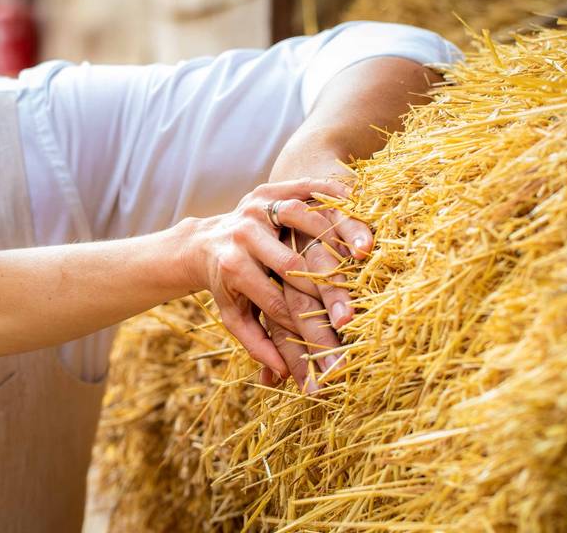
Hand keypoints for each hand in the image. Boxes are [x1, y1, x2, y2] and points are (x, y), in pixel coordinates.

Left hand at [183, 178, 371, 389]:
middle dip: (326, 287)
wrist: (204, 240)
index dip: (306, 321)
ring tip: (362, 254)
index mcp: (233, 268)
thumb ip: (254, 344)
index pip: (276, 300)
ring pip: (301, 219)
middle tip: (356, 304)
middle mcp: (243, 235)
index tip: (334, 338)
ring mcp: (255, 209)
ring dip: (334, 234)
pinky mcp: (267, 189)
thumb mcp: (233, 315)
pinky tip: (354, 203)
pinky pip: (303, 188)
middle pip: (293, 263)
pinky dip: (329, 194)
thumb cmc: (225, 283)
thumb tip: (277, 377)